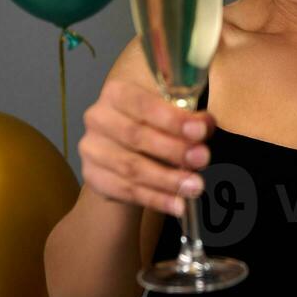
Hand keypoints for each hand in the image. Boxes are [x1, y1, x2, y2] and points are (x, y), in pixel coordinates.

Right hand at [78, 81, 214, 216]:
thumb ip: (189, 116)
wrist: (126, 151)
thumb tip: (205, 125)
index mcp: (117, 92)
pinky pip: (126, 190)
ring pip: (132, 167)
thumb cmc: (154, 125)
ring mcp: (92, 148)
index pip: (142, 103)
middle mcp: (98, 117)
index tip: (200, 131)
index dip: (172, 119)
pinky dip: (155, 199)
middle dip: (173, 149)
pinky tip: (178, 204)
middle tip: (203, 159)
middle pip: (136, 136)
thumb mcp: (173, 113)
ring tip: (195, 186)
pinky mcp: (93, 176)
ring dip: (167, 179)